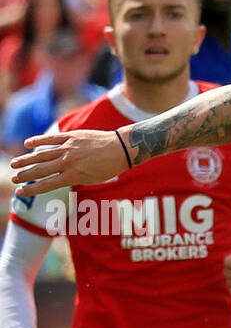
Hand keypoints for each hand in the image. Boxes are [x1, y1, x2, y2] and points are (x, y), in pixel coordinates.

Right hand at [11, 130, 125, 195]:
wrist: (120, 149)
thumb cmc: (108, 168)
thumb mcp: (91, 179)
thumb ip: (73, 178)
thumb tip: (58, 177)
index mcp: (73, 176)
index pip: (47, 184)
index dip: (32, 189)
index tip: (20, 191)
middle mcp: (68, 162)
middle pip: (40, 170)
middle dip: (25, 175)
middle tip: (13, 178)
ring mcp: (68, 148)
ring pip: (42, 154)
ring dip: (26, 159)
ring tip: (14, 164)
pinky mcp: (71, 137)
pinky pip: (51, 139)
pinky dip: (38, 141)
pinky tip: (27, 144)